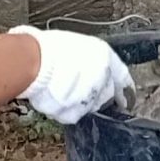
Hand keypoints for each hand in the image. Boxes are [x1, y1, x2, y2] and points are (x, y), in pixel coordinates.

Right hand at [12, 26, 131, 124]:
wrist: (33, 61)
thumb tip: (89, 67)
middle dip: (97, 95)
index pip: (123, 77)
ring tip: (61, 90)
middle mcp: (102, 78)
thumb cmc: (48, 48)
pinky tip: (54, 98)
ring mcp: (90, 97)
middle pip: (106, 94)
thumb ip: (89, 59)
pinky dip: (65, 110)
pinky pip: (72, 115)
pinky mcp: (75, 112)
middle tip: (80, 89)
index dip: (125, 89)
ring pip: (89, 106)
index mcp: (105, 57)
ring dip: (80, 102)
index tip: (126, 97)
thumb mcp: (75, 46)